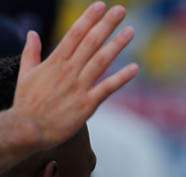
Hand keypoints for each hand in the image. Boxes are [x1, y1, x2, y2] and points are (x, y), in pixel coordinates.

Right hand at [11, 2, 137, 151]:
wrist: (28, 129)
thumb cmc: (27, 103)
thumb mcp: (26, 73)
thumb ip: (31, 52)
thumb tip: (32, 33)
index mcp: (55, 61)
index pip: (75, 34)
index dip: (89, 18)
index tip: (100, 6)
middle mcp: (68, 71)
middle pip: (91, 42)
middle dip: (106, 24)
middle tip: (121, 10)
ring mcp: (79, 87)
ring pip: (101, 61)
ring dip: (117, 45)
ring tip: (131, 31)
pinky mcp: (87, 104)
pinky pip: (108, 88)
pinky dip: (121, 77)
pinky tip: (135, 68)